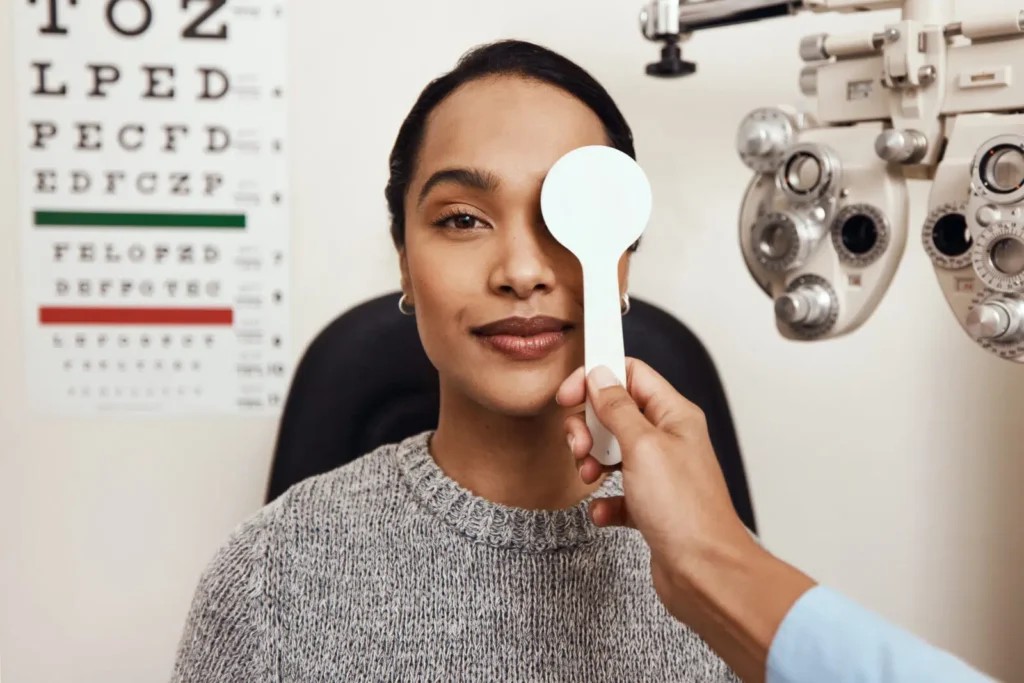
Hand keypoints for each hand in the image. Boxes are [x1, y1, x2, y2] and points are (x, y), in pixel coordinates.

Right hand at [556, 359, 775, 622]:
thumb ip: (618, 408)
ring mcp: (660, 474)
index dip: (597, 378)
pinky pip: (617, 492)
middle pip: (616, 413)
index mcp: (675, 416)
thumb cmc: (686, 512)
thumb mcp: (643, 447)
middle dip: (588, 426)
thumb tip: (601, 377)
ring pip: (612, 452)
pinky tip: (604, 510)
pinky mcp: (651, 506)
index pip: (632, 375)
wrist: (704, 573)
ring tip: (590, 476)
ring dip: (591, 461)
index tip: (569, 394)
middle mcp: (669, 440)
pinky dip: (603, 500)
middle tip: (581, 445)